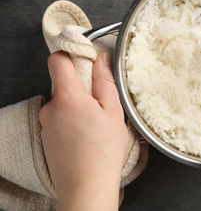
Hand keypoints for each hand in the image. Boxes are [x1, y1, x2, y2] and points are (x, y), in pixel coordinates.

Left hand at [40, 52, 128, 210]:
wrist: (86, 187)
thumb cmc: (103, 151)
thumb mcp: (113, 110)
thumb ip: (106, 81)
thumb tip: (101, 57)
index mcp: (67, 97)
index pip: (57, 60)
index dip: (71, 54)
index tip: (87, 59)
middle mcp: (50, 108)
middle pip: (63, 83)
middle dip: (82, 86)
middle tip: (102, 102)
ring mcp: (46, 123)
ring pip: (63, 102)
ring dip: (79, 106)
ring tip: (98, 124)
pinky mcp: (47, 137)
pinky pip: (60, 118)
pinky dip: (73, 121)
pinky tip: (88, 136)